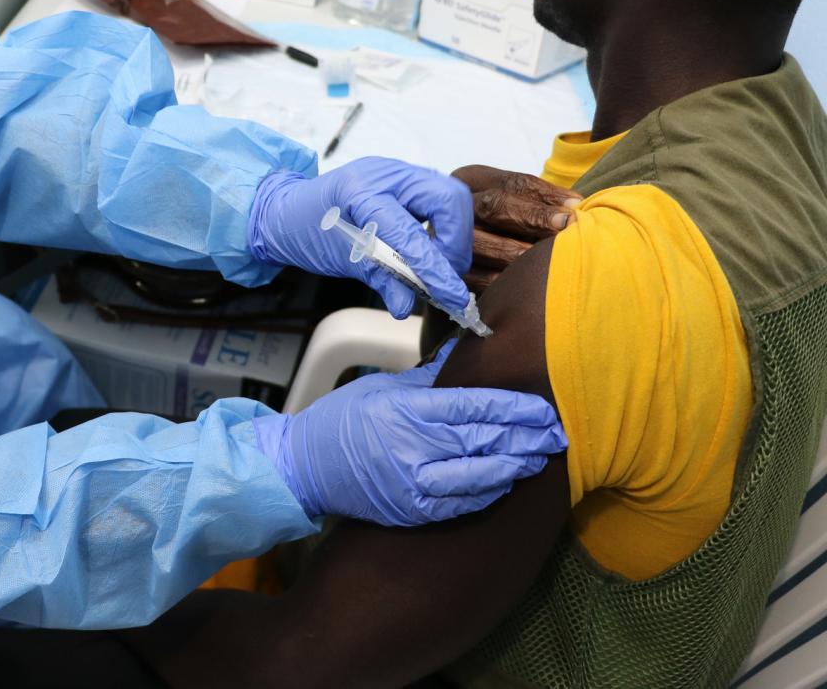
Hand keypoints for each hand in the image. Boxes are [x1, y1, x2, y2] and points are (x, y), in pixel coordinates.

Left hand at [248, 159, 471, 317]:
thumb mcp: (340, 259)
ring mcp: (396, 172)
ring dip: (452, 234)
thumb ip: (379, 280)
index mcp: (360, 192)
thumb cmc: (304, 231)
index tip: (453, 296)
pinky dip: (442, 226)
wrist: (285, 211)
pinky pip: (437, 198)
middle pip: (448, 198)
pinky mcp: (404, 179)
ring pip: (449, 195)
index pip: (412, 233)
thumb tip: (407, 305)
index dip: (436, 268)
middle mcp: (384, 174)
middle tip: (444, 274)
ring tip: (437, 263)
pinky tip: (427, 248)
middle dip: (454, 242)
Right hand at [252, 340, 566, 524]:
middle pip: (483, 441)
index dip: (513, 407)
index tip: (542, 407)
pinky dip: (488, 492)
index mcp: (405, 409)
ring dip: (515, 466)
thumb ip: (428, 376)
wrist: (303, 467)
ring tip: (540, 457)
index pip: (472, 406)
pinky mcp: (411, 509)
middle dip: (525, 437)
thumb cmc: (341, 420)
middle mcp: (411, 447)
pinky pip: (461, 503)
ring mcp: (411, 483)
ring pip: (479, 476)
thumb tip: (465, 350)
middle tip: (556, 432)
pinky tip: (507, 481)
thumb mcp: (381, 387)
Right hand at [452, 165, 580, 292]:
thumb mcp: (515, 202)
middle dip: (533, 217)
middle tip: (567, 226)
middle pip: (492, 206)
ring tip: (552, 256)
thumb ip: (540, 200)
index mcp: (471, 180)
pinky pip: (479, 276)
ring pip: (483, 242)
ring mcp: (446, 239)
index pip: (510, 183)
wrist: (462, 262)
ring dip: (521, 251)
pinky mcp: (448, 272)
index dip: (544, 194)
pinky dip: (506, 278)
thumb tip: (577, 206)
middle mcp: (452, 206)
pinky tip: (530, 281)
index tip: (576, 206)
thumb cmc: (504, 226)